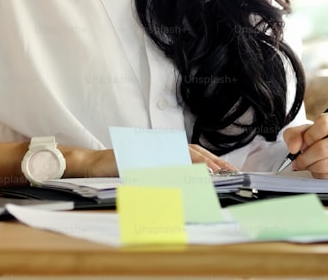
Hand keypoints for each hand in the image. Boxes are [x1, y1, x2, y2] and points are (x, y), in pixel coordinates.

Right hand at [72, 145, 236, 176]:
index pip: (196, 153)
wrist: (94, 165)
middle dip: (216, 162)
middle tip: (233, 173)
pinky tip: (190, 172)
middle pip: (196, 150)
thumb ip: (168, 174)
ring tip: (218, 173)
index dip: (215, 160)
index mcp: (167, 149)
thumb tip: (193, 183)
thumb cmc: (121, 169)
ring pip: (184, 152)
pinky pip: (166, 159)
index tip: (231, 171)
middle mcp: (163, 145)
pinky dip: (180, 165)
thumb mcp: (149, 172)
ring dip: (203, 162)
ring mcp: (154, 147)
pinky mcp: (144, 153)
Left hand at [282, 109, 327, 178]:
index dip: (308, 136)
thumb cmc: (322, 138)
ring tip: (310, 164)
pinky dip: (320, 176)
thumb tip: (294, 148)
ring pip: (324, 166)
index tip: (302, 144)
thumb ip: (295, 134)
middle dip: (304, 158)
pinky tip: (321, 170)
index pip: (323, 124)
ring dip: (311, 167)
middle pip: (322, 149)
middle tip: (298, 161)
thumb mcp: (307, 130)